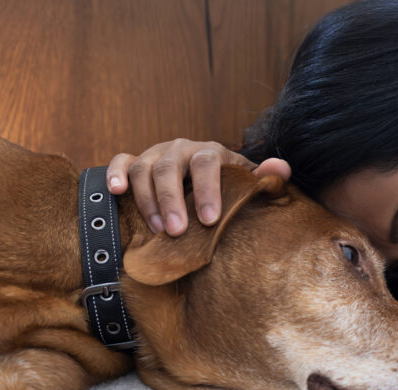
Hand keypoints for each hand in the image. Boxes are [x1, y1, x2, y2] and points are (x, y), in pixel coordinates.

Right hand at [106, 139, 291, 234]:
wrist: (203, 178)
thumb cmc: (226, 186)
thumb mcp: (246, 183)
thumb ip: (263, 178)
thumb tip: (281, 168)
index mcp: (210, 152)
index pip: (207, 163)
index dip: (207, 190)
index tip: (209, 220)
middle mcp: (180, 149)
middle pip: (170, 168)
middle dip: (172, 201)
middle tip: (176, 232)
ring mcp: (155, 154)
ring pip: (144, 169)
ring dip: (147, 200)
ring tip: (156, 230)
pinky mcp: (134, 162)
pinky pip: (120, 161)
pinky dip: (115, 173)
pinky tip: (116, 191)